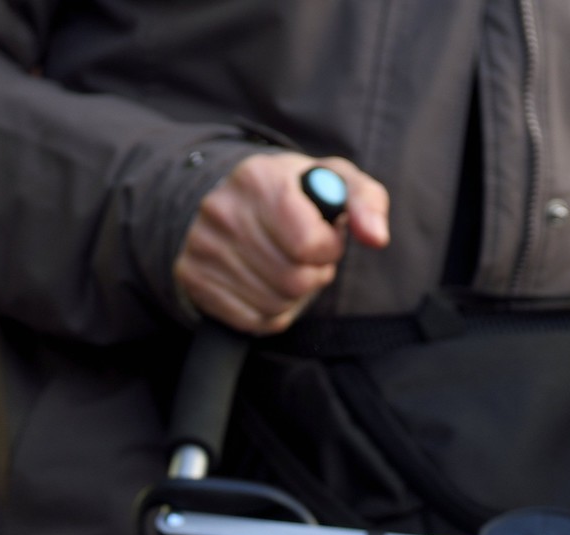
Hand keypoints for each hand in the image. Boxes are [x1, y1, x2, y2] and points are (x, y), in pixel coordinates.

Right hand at [174, 150, 389, 333]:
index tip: (326, 239)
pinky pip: (252, 320)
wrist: (231, 199)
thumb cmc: (295, 194)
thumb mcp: (335, 181)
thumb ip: (365, 201)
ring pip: (274, 303)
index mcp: (259, 178)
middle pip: (292, 280)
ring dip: (293, 296)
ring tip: (287, 267)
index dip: (328, 250)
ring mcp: (203, 246)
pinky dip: (270, 312)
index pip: (307, 243)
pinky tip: (267, 284)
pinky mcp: (193, 277)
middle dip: (312, 275)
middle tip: (307, 258)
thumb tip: (376, 237)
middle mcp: (223, 210)